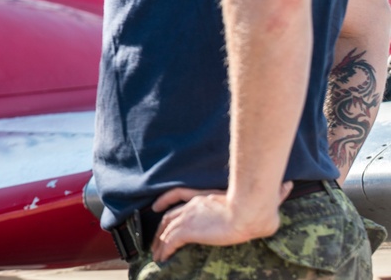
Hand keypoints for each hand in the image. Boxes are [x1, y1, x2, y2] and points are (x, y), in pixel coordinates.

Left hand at [149, 182, 291, 261]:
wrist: (249, 211)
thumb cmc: (258, 205)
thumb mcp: (266, 199)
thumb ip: (275, 193)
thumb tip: (288, 185)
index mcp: (205, 196)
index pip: (177, 194)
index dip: (165, 200)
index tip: (157, 206)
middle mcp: (193, 206)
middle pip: (169, 215)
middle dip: (160, 227)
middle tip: (155, 238)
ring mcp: (189, 217)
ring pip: (166, 229)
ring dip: (159, 241)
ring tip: (156, 253)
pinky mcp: (189, 230)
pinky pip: (170, 241)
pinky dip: (164, 249)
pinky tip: (161, 258)